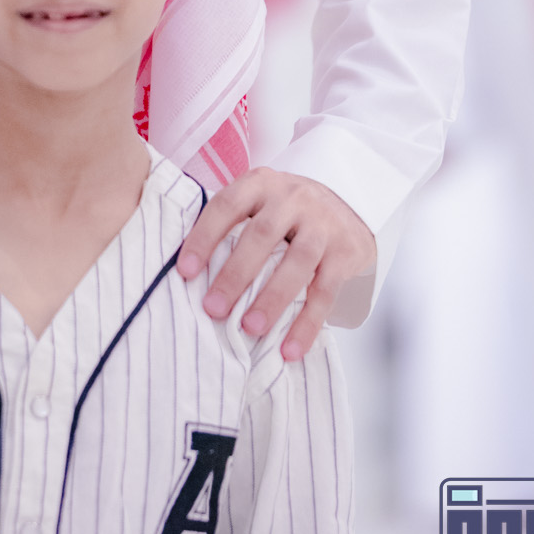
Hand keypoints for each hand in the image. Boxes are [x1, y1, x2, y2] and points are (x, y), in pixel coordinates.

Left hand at [177, 168, 374, 361]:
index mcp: (262, 183)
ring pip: (297, 263)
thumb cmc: (286, 212)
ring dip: (272, 299)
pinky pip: (325, 292)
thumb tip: (188, 272)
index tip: (185, 273)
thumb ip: (231, 225)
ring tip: (250, 329)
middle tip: (213, 309)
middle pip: (262, 235)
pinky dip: (307, 324)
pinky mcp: (345, 253)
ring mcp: (323, 224)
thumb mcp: (260, 202)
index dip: (204, 237)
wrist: (348, 208)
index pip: (227, 205)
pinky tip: (290, 349)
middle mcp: (293, 198)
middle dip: (235, 274)